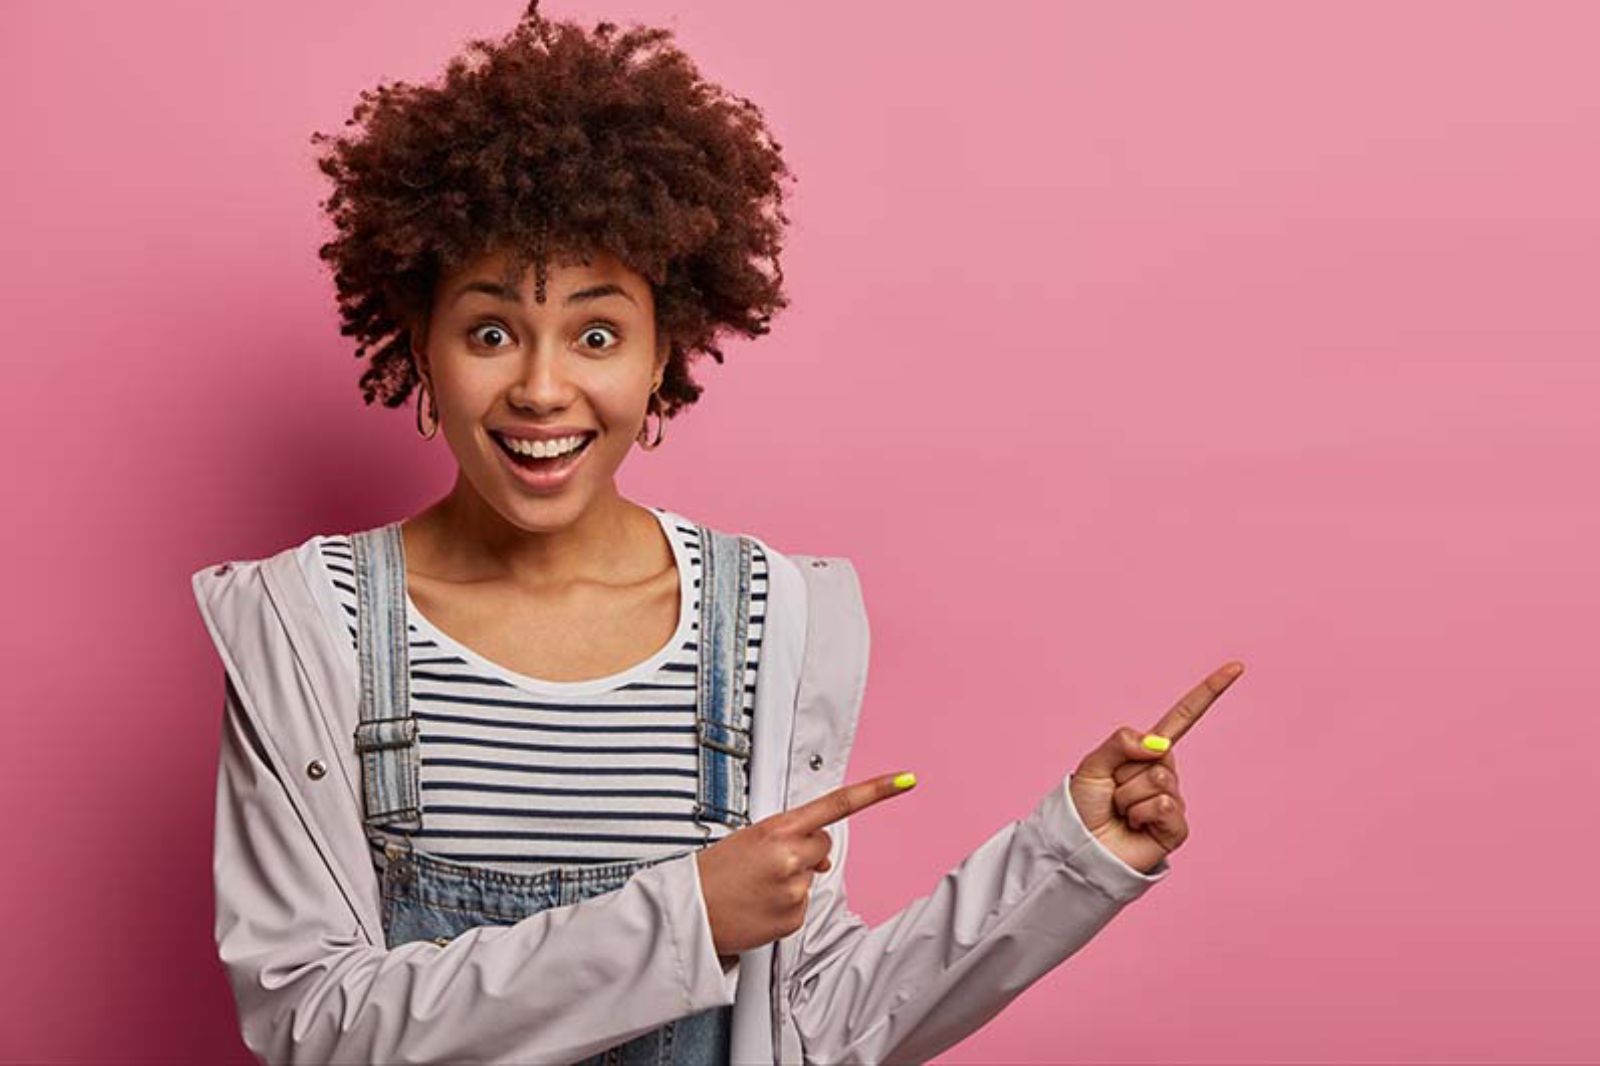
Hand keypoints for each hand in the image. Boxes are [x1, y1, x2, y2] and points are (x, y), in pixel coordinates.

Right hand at [695, 771, 915, 957]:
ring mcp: (795, 889)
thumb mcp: (747, 840)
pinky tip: (759, 906)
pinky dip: (785, 906)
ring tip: (754, 888)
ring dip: (790, 881)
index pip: (836, 804)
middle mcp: (791, 857)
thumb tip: (822, 857)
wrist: (689, 914)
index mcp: (777, 828)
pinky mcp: (795, 918)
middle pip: (824, 846)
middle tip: (767, 863)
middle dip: (805, 852)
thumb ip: (789, 838)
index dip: (875, 791)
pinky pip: (803, 906)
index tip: (905, 780)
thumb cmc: (712, 874)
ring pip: (811, 878)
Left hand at [1068, 661, 1244, 873]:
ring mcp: (1173, 800)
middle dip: (1125, 773)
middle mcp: (1165, 773)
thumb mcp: (1093, 764)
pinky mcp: (1177, 828)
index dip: (1209, 692)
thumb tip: (1160, 744)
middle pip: (1159, 755)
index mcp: (1148, 752)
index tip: (1236, 666)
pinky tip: (1134, 826)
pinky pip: (1165, 806)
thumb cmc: (1084, 807)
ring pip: (1158, 781)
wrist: (1081, 848)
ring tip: (1120, 812)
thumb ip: (1122, 743)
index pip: (1183, 717)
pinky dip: (1141, 815)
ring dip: (1128, 797)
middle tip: (1112, 793)